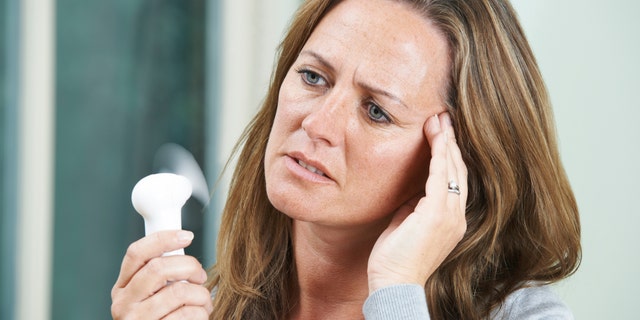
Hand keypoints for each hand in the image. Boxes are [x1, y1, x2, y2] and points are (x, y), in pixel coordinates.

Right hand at [111, 230, 212, 318]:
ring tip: (204, 302)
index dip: (164, 239)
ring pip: (179, 291)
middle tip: (200, 276)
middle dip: (190, 266)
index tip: (187, 235)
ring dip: (201, 294)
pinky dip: (202, 313)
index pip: (137, 253)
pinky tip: (200, 316)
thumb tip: (182, 248)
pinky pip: (188, 315)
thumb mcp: (151, 297)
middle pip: (159, 268)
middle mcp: (124, 305)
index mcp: (122, 289)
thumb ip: (159, 276)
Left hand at [367, 112, 467, 292]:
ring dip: (446, 141)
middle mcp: (456, 216)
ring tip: (440, 118)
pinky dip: (439, 153)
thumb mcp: (407, 224)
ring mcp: (450, 215)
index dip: (449, 154)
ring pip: (452, 169)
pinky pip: (441, 176)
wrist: (394, 283)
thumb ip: (414, 205)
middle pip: (458, 170)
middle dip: (451, 142)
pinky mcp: (437, 214)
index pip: (454, 179)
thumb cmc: (396, 258)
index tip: (443, 133)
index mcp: (451, 219)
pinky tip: (436, 135)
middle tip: (444, 116)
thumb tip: (412, 188)